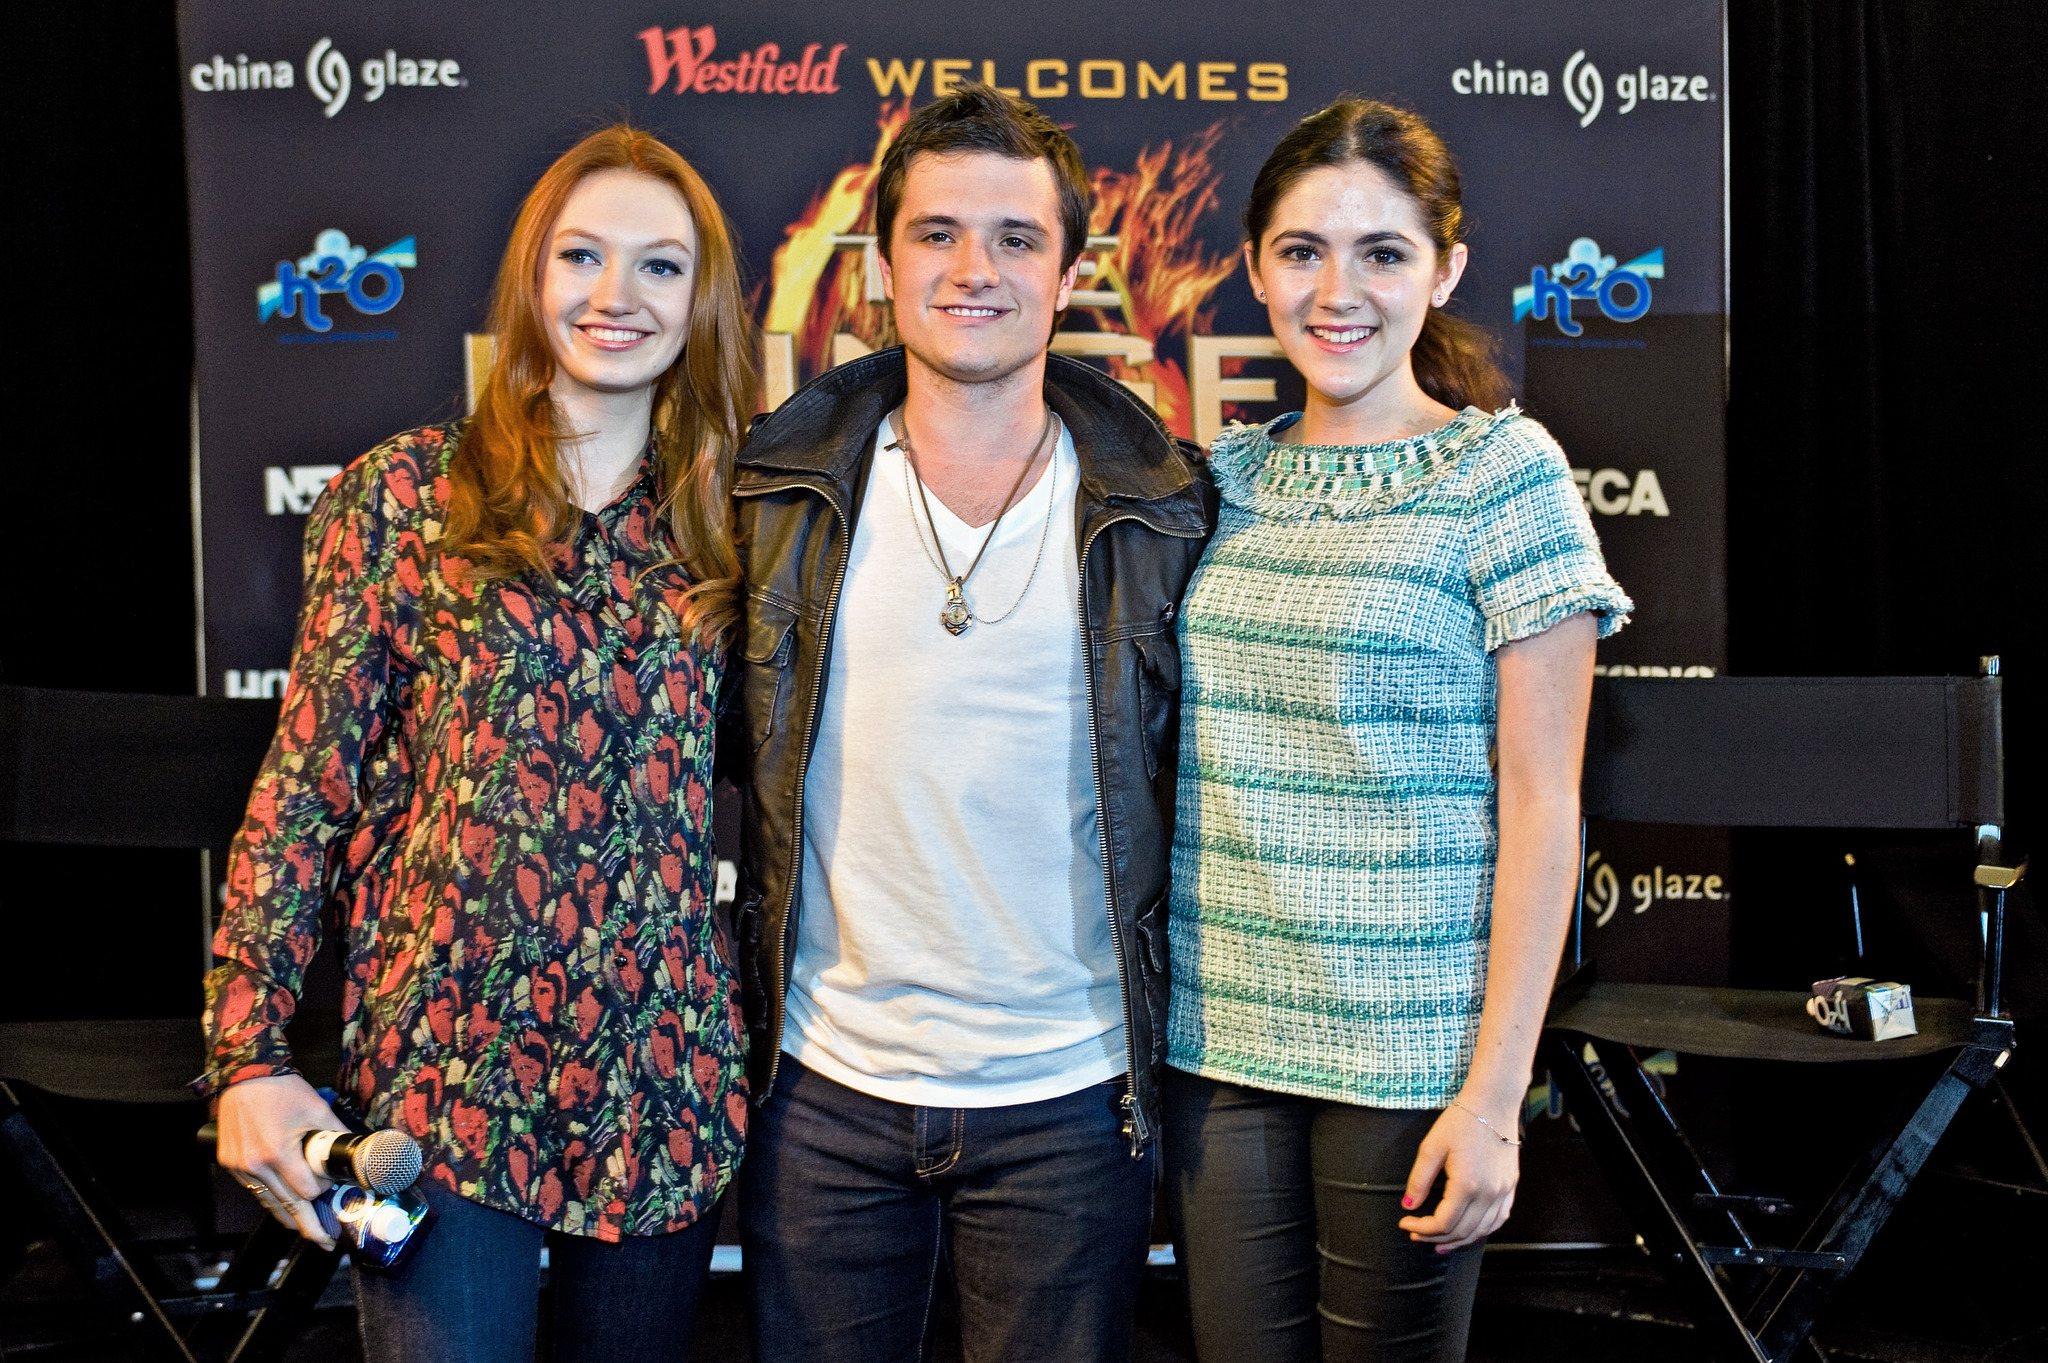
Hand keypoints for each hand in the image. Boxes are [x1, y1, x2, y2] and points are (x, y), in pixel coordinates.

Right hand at [216, 1074, 344, 1248]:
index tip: (335, 1188)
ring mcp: (239, 1167)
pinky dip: (271, 1198)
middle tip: (326, 1242)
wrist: (244, 1074)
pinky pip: (254, 1190)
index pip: (305, 1192)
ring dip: (288, 1218)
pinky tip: (285, 1205)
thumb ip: (336, 1135)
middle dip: (308, 1226)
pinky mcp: (230, 1164)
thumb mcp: (317, 1109)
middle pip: (286, 1206)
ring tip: (308, 1231)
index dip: (323, 1193)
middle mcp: (255, 1165)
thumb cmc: (282, 1090)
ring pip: (268, 1203)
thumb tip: (355, 1154)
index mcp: (278, 1152)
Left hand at [1396, 1100, 1520, 1252]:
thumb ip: (1419, 1180)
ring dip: (1459, 1240)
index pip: (1443, 1222)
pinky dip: (1481, 1231)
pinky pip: (1498, 1220)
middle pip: (1461, 1231)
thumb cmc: (1461, 1122)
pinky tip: (1468, 1232)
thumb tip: (1408, 1205)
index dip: (1422, 1229)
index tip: (1405, 1222)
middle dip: (1435, 1237)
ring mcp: (1503, 1192)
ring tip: (1439, 1242)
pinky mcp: (1510, 1187)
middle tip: (1415, 1234)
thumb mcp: (1431, 1147)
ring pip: (1481, 1231)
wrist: (1493, 1104)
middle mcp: (1489, 1193)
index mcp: (1467, 1185)